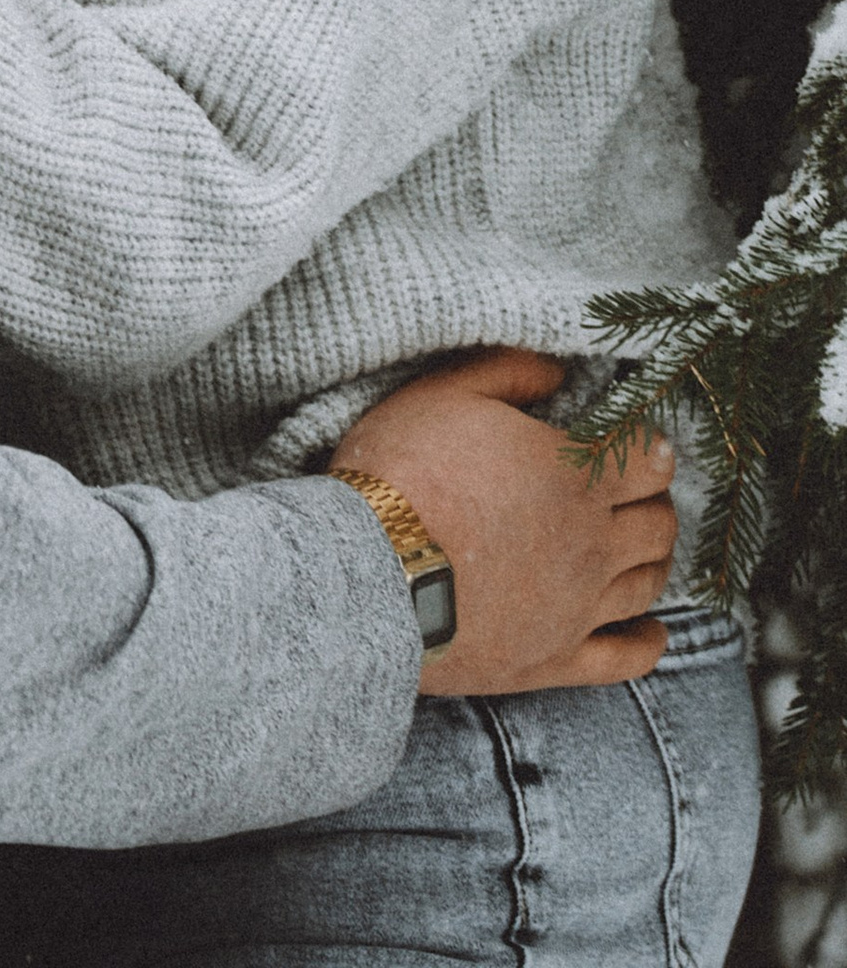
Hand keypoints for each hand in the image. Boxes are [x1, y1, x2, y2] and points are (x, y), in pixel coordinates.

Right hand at [330, 350, 677, 695]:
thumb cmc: (404, 471)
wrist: (371, 573)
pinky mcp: (555, 660)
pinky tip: (652, 631)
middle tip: (636, 492)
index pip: (649, 461)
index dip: (648, 447)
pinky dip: (648, 642)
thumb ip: (510, 371)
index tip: (637, 443)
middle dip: (656, 501)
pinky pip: (626, 659)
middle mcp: (592, 543)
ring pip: (649, 583)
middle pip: (658, 524)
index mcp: (573, 475)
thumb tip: (556, 371)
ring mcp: (579, 608)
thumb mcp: (446, 393)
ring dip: (656, 560)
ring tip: (643, 547)